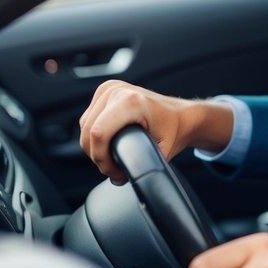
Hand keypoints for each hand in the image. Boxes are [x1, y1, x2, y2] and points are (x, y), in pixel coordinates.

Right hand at [78, 80, 232, 183]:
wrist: (182, 114)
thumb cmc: (174, 130)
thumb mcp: (162, 151)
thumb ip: (142, 166)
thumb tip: (120, 179)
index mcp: (131, 101)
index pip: (98, 133)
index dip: (101, 158)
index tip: (115, 172)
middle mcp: (117, 91)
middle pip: (88, 131)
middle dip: (98, 156)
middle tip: (115, 171)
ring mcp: (110, 88)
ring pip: (85, 126)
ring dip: (94, 146)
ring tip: (113, 159)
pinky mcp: (105, 90)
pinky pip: (88, 118)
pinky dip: (94, 134)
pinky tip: (109, 143)